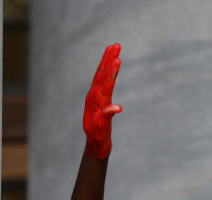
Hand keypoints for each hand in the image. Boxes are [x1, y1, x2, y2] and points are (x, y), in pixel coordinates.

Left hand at [83, 42, 122, 159]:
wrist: (95, 143)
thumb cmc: (98, 136)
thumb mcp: (102, 127)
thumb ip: (107, 116)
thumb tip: (116, 108)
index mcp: (95, 101)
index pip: (104, 82)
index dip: (111, 71)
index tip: (117, 58)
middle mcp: (94, 95)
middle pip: (102, 73)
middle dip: (108, 58)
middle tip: (116, 44)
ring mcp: (96, 95)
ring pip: (102, 74)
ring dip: (108, 61)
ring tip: (115, 47)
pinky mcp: (100, 98)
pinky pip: (105, 81)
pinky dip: (110, 71)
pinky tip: (113, 64)